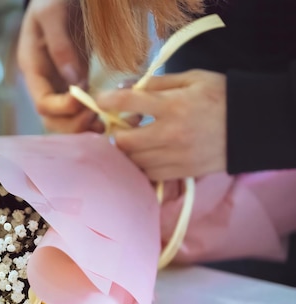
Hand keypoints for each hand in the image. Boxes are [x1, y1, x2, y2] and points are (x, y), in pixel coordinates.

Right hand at [17, 0, 102, 132]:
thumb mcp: (53, 11)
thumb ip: (60, 45)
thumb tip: (74, 80)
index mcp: (33, 66)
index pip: (42, 103)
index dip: (63, 109)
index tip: (86, 102)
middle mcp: (44, 81)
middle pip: (52, 119)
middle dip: (75, 125)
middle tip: (100, 119)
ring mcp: (59, 83)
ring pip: (67, 119)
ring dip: (86, 127)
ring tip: (109, 123)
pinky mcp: (76, 82)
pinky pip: (82, 108)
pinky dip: (96, 116)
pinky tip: (112, 114)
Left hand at [96, 69, 226, 179]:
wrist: (252, 127)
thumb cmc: (221, 97)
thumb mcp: (192, 79)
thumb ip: (158, 82)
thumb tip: (128, 86)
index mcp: (173, 106)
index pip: (129, 103)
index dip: (107, 100)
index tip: (100, 100)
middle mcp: (171, 134)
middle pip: (124, 140)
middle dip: (116, 132)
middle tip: (123, 125)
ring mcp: (175, 156)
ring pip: (133, 161)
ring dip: (128, 151)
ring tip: (136, 140)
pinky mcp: (181, 173)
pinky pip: (148, 175)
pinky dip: (141, 166)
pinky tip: (146, 155)